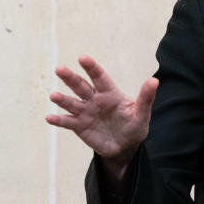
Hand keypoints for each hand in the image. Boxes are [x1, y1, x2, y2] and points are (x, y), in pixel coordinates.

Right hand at [46, 56, 157, 174]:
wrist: (124, 146)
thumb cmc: (134, 125)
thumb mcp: (141, 113)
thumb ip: (146, 98)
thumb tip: (154, 81)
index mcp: (110, 93)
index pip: (100, 77)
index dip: (92, 67)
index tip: (82, 58)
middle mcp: (95, 100)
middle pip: (81, 86)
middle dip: (70, 78)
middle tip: (59, 69)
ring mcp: (86, 112)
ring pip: (71, 103)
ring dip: (62, 99)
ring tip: (54, 96)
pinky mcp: (79, 126)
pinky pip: (67, 122)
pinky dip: (58, 120)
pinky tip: (49, 117)